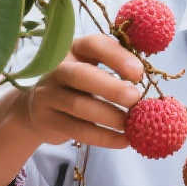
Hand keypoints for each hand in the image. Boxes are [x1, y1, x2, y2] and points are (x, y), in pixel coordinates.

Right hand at [12, 33, 145, 149]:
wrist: (38, 110)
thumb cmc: (78, 87)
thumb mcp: (92, 69)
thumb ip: (116, 68)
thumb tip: (149, 77)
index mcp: (74, 49)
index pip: (93, 44)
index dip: (116, 57)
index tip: (139, 73)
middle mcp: (57, 68)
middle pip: (80, 75)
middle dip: (110, 87)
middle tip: (135, 99)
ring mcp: (48, 94)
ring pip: (78, 105)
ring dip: (109, 116)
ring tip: (131, 124)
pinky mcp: (46, 119)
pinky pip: (77, 130)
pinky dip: (103, 137)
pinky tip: (123, 140)